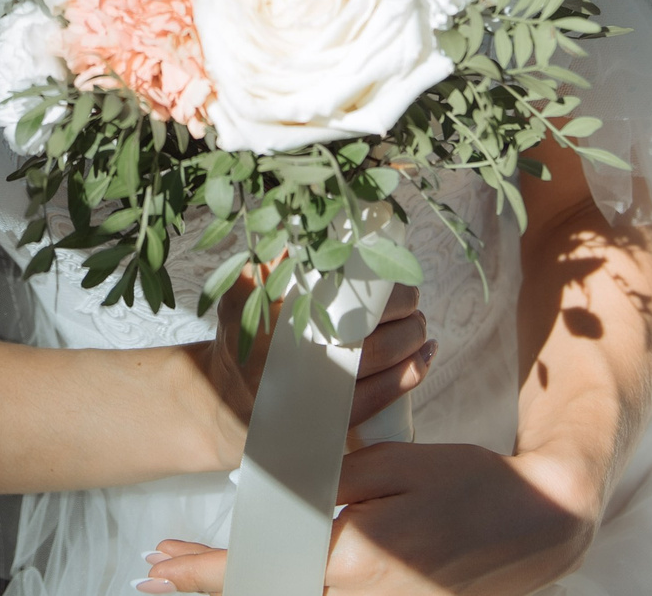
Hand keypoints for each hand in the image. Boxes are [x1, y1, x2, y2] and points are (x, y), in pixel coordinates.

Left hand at [140, 442, 602, 595]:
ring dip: (251, 582)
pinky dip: (295, 585)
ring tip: (201, 572)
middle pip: (272, 591)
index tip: (162, 565)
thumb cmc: (474, 483)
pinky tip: (274, 573)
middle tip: (161, 571)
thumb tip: (283, 487)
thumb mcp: (399, 463)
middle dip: (213, 582)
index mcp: (356, 558)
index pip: (262, 568)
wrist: (542, 523)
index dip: (206, 570)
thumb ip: (336, 477)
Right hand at [191, 275, 435, 466]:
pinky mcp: (335, 420)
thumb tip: (301, 231)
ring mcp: (321, 392)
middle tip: (411, 297)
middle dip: (404, 308)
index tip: (393, 275)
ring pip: (384, 358)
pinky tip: (425, 354)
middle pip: (373, 327)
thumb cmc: (240, 341)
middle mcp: (303, 358)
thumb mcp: (240, 299)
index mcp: (281, 321)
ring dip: (413, 337)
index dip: (381, 287)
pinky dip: (411, 373)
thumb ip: (265, 266)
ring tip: (419, 323)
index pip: (344, 296)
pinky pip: (383, 396)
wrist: (226, 403)